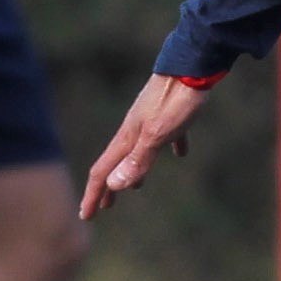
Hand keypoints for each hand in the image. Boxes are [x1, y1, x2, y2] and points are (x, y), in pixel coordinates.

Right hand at [81, 74, 211, 218]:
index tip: (86, 216)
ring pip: (139, 150)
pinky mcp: (173, 111)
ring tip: (137, 186)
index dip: (94, 195)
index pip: (103, 172)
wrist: (194, 63)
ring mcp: (153, 118)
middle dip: (109, 187)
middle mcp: (135, 128)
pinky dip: (170, 147)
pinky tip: (180, 152)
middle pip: (117, 163)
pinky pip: (167, 135)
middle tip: (105, 208)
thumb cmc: (177, 100)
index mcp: (129, 137)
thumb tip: (115, 186)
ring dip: (134, 170)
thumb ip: (138, 160)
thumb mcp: (158, 134)